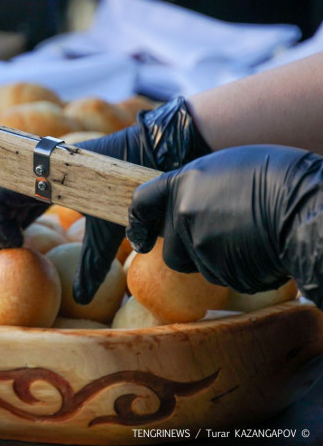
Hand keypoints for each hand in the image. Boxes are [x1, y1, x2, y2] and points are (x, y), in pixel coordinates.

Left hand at [0, 97, 211, 304]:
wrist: (132, 169)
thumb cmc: (119, 201)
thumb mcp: (101, 241)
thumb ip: (89, 269)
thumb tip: (83, 301)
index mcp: (43, 189)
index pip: (8, 207)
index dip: (3, 230)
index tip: (13, 253)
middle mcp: (31, 179)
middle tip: (0, 255)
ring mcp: (27, 172)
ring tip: (7, 248)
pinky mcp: (26, 170)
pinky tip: (13, 240)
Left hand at [127, 145, 322, 306]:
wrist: (307, 205)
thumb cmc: (276, 177)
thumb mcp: (227, 168)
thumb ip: (198, 189)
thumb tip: (183, 207)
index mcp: (182, 183)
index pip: (142, 203)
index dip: (139, 223)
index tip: (140, 238)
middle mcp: (183, 215)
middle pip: (171, 250)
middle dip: (188, 251)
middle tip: (221, 236)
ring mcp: (201, 246)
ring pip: (199, 267)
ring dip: (218, 260)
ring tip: (250, 237)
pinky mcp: (223, 271)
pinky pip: (226, 277)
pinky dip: (240, 270)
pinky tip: (261, 250)